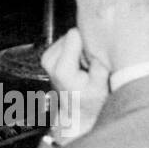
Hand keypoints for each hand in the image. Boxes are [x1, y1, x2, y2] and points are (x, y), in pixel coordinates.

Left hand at [40, 27, 110, 141]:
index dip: (88, 42)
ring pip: (69, 37)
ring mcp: (47, 58)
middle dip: (85, 46)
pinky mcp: (48, 55)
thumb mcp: (101, 86)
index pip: (74, 35)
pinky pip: (67, 41)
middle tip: (90, 65)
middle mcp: (50, 61)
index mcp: (61, 68)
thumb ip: (100, 63)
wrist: (75, 112)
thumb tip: (99, 42)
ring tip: (85, 67)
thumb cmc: (89, 102)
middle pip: (72, 34)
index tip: (94, 57)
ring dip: (80, 49)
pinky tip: (79, 65)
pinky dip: (75, 50)